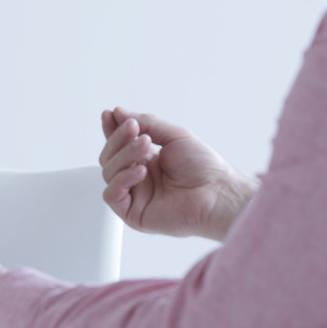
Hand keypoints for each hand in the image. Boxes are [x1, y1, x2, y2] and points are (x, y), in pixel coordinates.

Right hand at [99, 108, 255, 240]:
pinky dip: (122, 179)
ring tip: (145, 146)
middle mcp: (139, 178)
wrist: (217, 194)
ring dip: (124, 155)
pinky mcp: (133, 214)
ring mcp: (135, 195)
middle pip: (109, 156)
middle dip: (119, 140)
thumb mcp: (174, 135)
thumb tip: (119, 113)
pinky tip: (140, 170)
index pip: (119, 144)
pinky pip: (112, 195)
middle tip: (134, 129)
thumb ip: (147, 123)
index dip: (111, 130)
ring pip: (108, 172)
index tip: (110, 115)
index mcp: (147, 160)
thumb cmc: (205, 169)